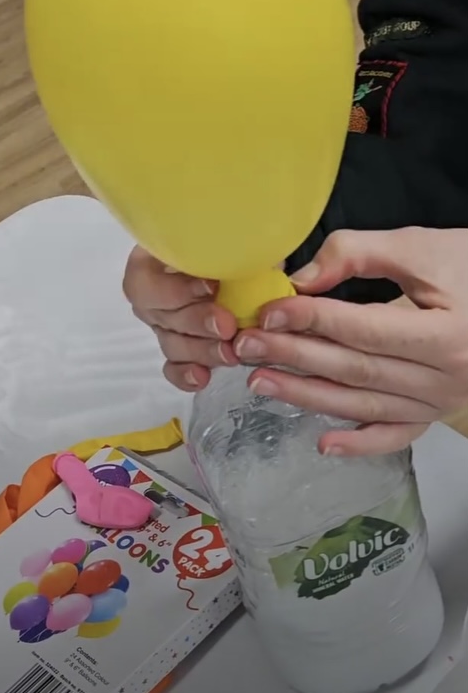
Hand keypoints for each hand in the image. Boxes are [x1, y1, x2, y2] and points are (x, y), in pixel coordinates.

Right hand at [122, 246, 238, 389]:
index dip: (175, 289)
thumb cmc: (227, 240)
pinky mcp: (180, 347)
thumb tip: (246, 249)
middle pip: (162, 316)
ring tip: (231, 352)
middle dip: (196, 323)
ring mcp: (164, 323)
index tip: (212, 286)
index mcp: (150, 259)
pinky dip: (186, 374)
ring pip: (173, 343)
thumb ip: (227, 241)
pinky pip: (174, 365)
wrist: (240, 257)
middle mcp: (152, 294)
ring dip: (201, 350)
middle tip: (227, 325)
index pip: (145, 281)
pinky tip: (204, 376)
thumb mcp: (224, 233)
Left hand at [232, 228, 467, 455]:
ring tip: (259, 381)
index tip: (269, 311)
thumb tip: (303, 279)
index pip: (364, 330)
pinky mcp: (436, 412)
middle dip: (296, 357)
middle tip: (246, 345)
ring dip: (308, 396)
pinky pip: (395, 436)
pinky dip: (359, 445)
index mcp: (446, 335)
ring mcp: (440, 402)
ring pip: (364, 405)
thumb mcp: (423, 247)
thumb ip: (360, 254)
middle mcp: (445, 379)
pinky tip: (322, 445)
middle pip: (356, 370)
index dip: (313, 320)